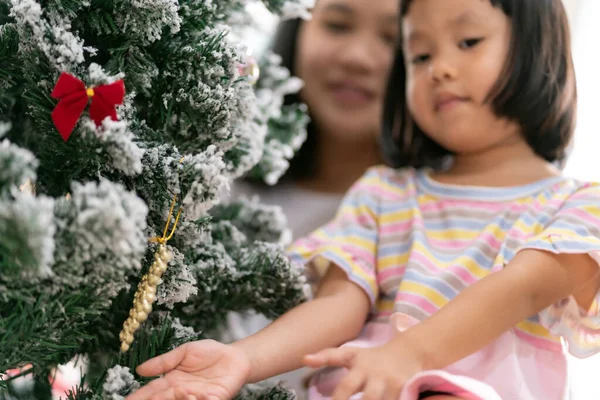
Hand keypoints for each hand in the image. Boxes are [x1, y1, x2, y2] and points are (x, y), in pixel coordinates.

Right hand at [125, 339, 250, 399]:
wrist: (235, 356)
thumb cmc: (209, 353)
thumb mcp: (184, 353)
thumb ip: (164, 362)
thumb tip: (139, 370)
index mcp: (173, 381)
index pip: (152, 391)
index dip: (139, 396)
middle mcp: (182, 392)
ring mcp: (198, 397)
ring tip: (176, 394)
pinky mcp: (215, 399)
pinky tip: (191, 397)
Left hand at [303, 340, 423, 399]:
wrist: (408, 352)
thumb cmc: (373, 357)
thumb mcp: (350, 354)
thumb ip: (327, 356)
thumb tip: (304, 359)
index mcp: (361, 368)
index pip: (346, 386)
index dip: (338, 399)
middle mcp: (378, 376)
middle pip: (369, 398)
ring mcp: (395, 384)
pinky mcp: (408, 389)